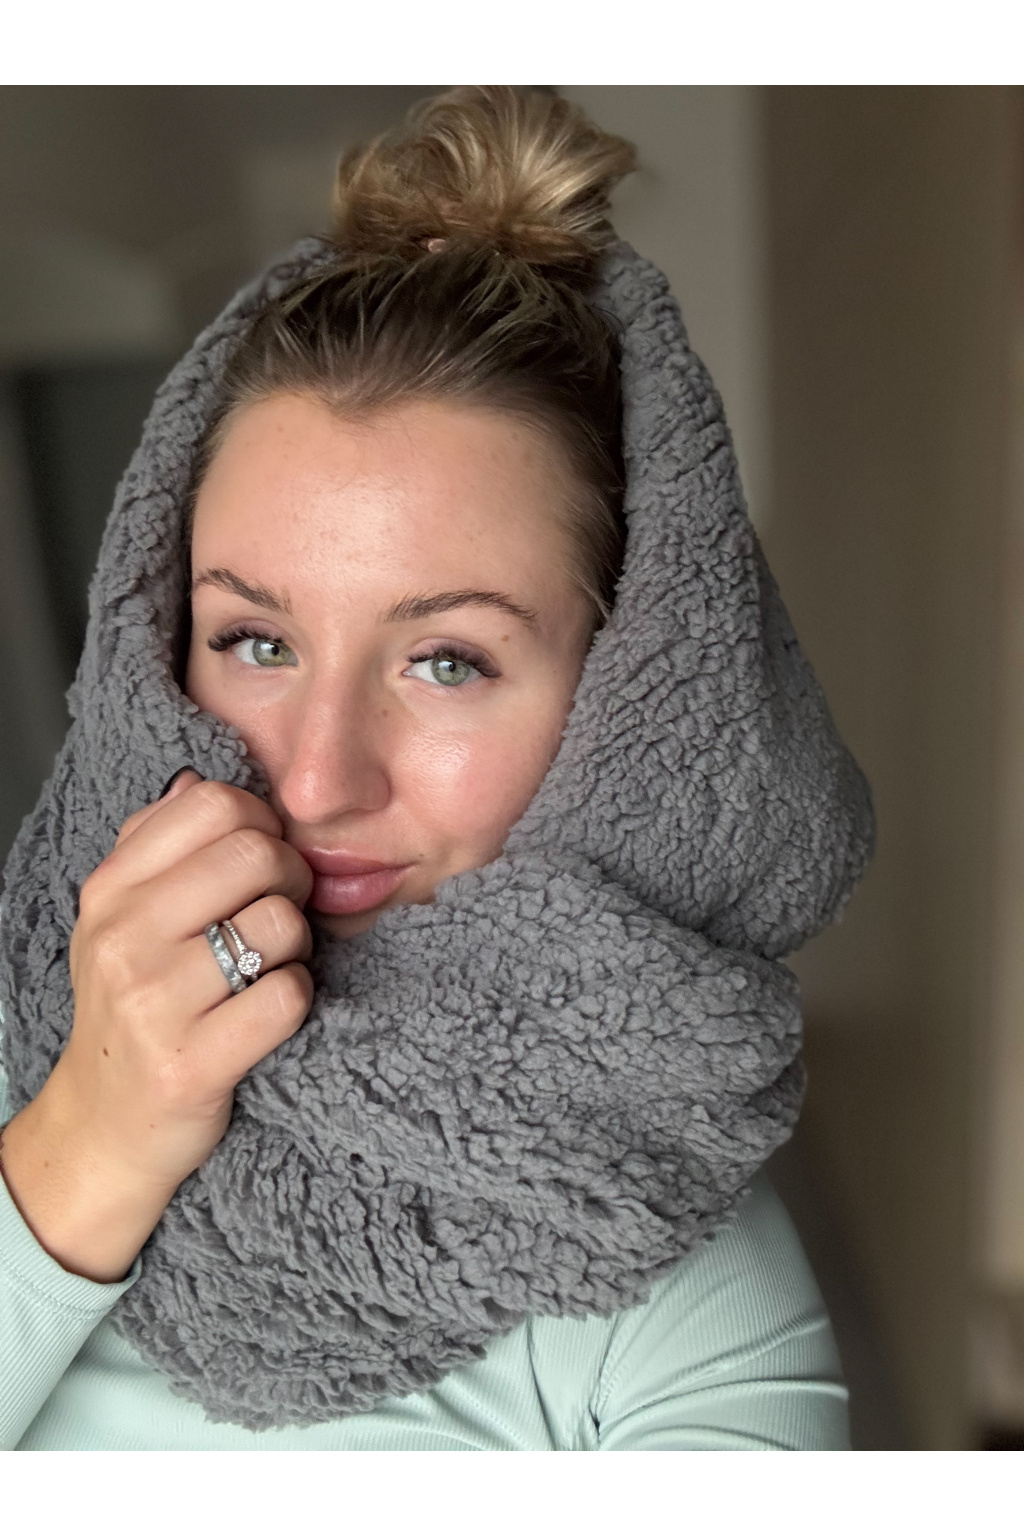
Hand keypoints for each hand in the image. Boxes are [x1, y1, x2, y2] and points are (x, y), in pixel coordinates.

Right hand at [0, 770, 313, 1279]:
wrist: (105, 1125)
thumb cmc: (134, 1007)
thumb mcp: (123, 918)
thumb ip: (160, 844)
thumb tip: (200, 779)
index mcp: (110, 888)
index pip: (213, 801)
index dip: (261, 824)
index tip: (261, 862)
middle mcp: (122, 936)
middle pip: (258, 854)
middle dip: (291, 880)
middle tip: (280, 915)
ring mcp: (153, 1002)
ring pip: (281, 924)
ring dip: (296, 946)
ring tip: (268, 967)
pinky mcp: (192, 1064)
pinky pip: (287, 996)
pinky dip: (296, 1000)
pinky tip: (268, 1013)